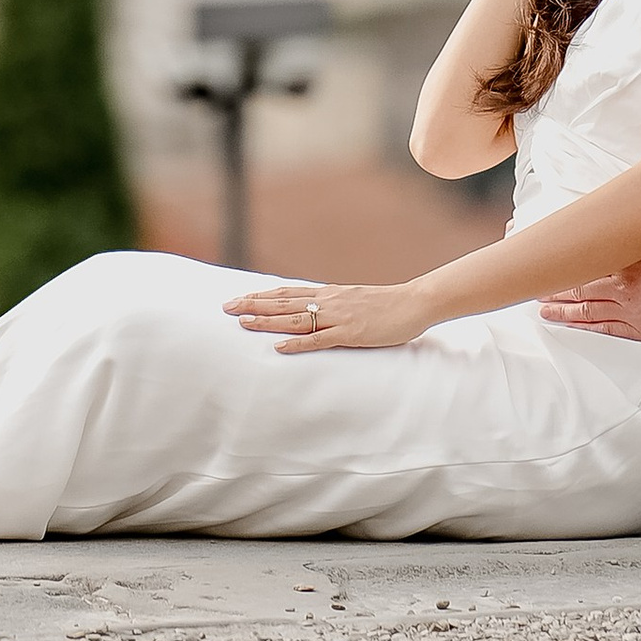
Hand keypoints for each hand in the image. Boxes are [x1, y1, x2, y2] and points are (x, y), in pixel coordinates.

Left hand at [223, 279, 432, 353]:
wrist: (414, 302)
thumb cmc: (386, 305)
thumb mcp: (353, 300)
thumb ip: (332, 305)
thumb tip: (312, 311)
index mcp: (328, 293)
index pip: (286, 292)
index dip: (261, 295)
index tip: (238, 298)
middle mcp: (328, 301)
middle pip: (283, 302)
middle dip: (253, 305)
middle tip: (226, 307)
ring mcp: (339, 316)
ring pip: (295, 319)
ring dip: (267, 321)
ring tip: (243, 323)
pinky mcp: (351, 333)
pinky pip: (319, 339)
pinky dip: (297, 343)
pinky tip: (279, 347)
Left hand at [537, 232, 640, 344]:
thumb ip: (633, 235)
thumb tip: (612, 226)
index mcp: (625, 260)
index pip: (582, 263)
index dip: (560, 266)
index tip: (545, 263)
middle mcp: (622, 286)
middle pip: (578, 288)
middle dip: (554, 290)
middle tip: (534, 289)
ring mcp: (630, 310)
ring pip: (587, 311)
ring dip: (563, 311)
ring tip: (544, 310)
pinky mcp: (640, 329)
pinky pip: (606, 329)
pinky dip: (585, 327)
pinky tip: (573, 326)